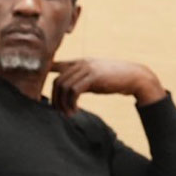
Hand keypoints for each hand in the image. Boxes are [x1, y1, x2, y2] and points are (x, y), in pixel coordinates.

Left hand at [50, 58, 165, 114]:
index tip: (39, 93)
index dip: (43, 77)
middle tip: (59, 112)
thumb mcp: (91, 78)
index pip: (54, 65)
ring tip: (68, 114)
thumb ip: (77, 81)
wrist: (135, 77)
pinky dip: (71, 103)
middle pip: (56, 81)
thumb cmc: (113, 80)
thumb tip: (62, 94)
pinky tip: (74, 110)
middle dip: (54, 99)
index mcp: (78, 62)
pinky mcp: (94, 76)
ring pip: (63, 86)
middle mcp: (80, 63)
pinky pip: (73, 90)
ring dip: (63, 104)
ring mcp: (87, 68)